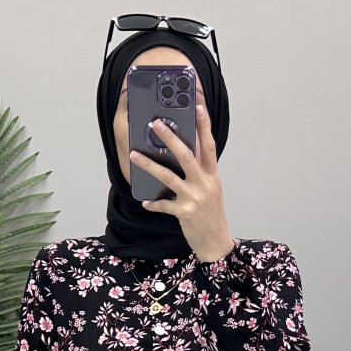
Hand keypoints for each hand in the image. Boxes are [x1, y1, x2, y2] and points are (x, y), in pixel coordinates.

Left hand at [130, 91, 234, 261]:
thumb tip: (184, 157)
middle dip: (170, 138)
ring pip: (168, 176)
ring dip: (149, 164)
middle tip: (156, 124)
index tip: (198, 107)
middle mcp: (204, 183)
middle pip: (186, 155)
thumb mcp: (211, 190)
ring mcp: (194, 198)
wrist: (216, 243)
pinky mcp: (184, 212)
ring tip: (134, 154)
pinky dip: (153, 203)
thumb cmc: (212, 215)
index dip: (204, 125)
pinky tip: (145, 202)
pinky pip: (163, 204)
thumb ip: (201, 174)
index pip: (209, 145)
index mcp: (212, 175)